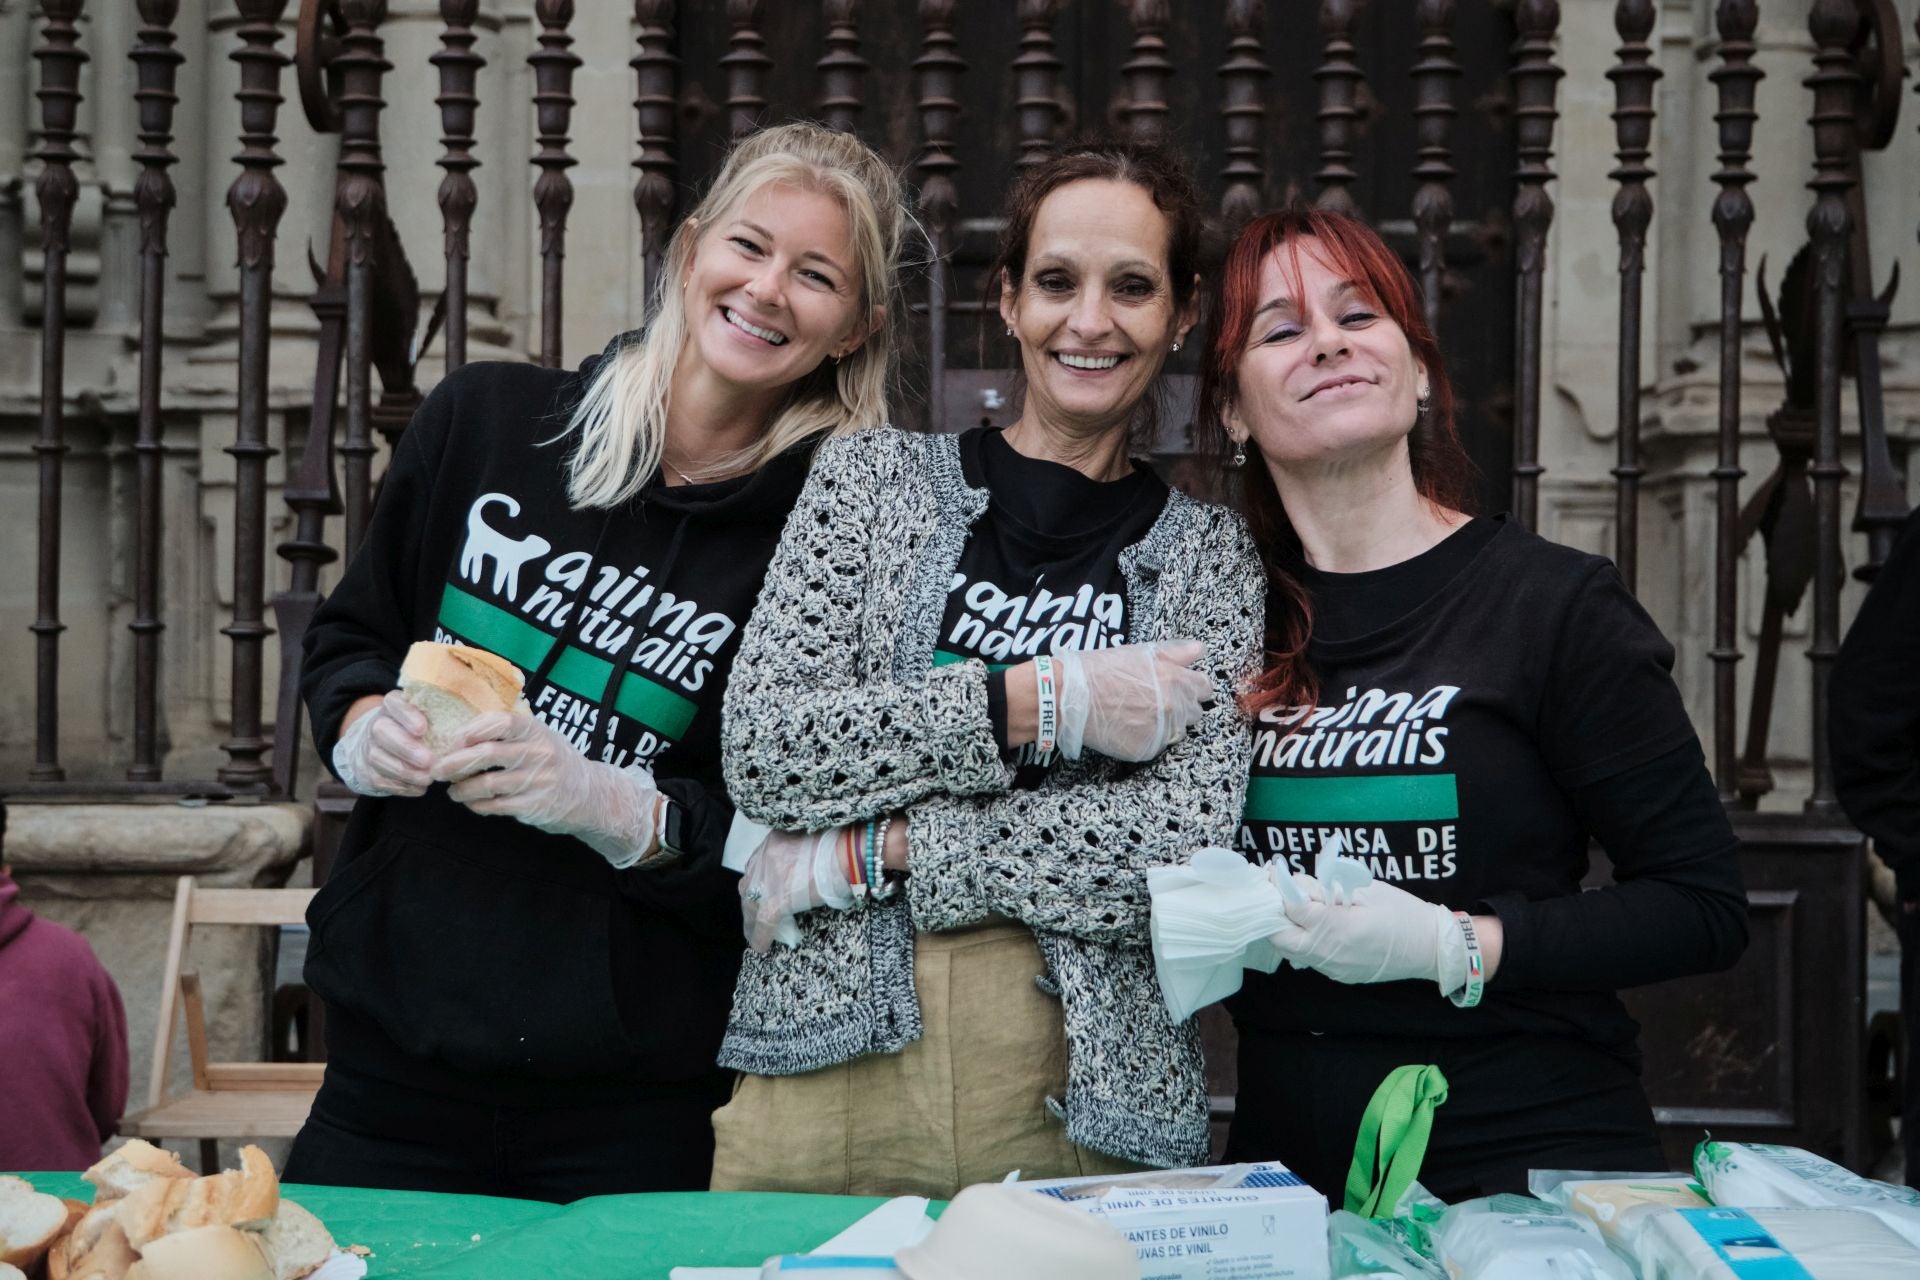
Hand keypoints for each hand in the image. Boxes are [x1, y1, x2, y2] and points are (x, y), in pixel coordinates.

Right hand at [331, 690, 433, 796]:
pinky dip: (401, 786)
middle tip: (429, 761)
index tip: (422, 728)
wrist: (380, 747)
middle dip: (406, 748)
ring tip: (428, 779)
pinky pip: (379, 779)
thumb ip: (440, 718)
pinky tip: (419, 788)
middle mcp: (377, 724)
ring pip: (379, 758)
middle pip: (382, 732)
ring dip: (405, 771)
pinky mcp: (366, 771)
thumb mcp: (425, 718)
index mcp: (392, 706)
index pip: (394, 703)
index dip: (407, 715)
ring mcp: (368, 748)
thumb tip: (470, 728)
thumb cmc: (415, 731)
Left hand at [433, 713, 658, 867]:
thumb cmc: (554, 761)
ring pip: (488, 784)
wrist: (590, 794)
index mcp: (536, 731)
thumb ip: (509, 733)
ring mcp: (538, 781)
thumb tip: (460, 733)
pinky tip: (472, 803)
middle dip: (455, 762)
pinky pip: (496, 806)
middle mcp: (538, 753)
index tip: (453, 741)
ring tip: (452, 791)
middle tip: (437, 769)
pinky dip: (478, 805)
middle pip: (487, 753)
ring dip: (462, 789)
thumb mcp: (539, 737)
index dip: (472, 729)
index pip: (500, 721)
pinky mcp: (535, 806)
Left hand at [738, 827, 858, 951]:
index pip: (757, 865)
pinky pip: (763, 923)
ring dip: (751, 921)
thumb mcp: (809, 843)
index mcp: (773, 842)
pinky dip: (760, 936)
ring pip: (751, 906)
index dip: (758, 882)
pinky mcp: (775, 902)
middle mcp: (764, 859)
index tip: (760, 892)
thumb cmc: (840, 847)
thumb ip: (797, 856)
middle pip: (749, 886)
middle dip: (750, 901)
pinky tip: (761, 946)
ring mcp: (767, 881)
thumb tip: (800, 874)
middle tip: (753, 915)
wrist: (847, 853)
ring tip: (754, 933)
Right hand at [1053, 640, 1212, 762]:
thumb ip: (1174, 654)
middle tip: (1156, 701)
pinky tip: (1128, 727)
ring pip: (1178, 732)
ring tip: (1140, 715)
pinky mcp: (1146, 749)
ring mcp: (1161, 731)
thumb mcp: (1138, 653)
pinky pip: (1157, 746)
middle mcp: (1173, 707)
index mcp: (1175, 680)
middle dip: (1181, 707)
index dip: (1192, 686)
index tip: (1179, 688)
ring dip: (1166, 725)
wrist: (1069, 696)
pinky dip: (1147, 739)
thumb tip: (1198, 651)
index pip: (1205, 688)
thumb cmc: (1100, 669)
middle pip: (1195, 712)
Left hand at [1267, 873, 1466, 995]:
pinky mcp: (1337, 974)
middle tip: (1277, 891)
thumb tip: (1298, 884)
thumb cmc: (1403, 913)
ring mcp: (1332, 968)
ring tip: (1292, 904)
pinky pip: (1307, 957)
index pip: (1293, 908)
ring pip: (1290, 950)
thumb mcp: (1366, 890)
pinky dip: (1301, 939)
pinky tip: (1310, 922)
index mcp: (1339, 928)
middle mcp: (1330, 954)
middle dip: (1273, 912)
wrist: (1431, 948)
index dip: (1280, 887)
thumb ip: (1328, 887)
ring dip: (1285, 926)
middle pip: (1280, 937)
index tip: (1274, 870)